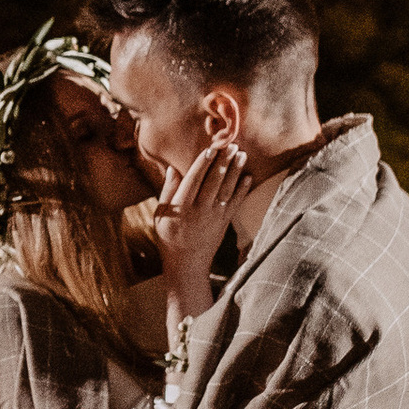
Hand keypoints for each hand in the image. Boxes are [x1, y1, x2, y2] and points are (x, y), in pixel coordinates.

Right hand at [149, 134, 255, 311]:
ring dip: (235, 171)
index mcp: (182, 207)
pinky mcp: (224, 223)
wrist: (186, 263)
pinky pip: (236, 203)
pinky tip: (248, 176)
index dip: (202, 163)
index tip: (210, 148)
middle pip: (213, 181)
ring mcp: (214, 217)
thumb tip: (172, 168)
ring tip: (241, 154)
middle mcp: (199, 210)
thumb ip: (168, 191)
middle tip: (232, 145)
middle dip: (223, 162)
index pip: (194, 180)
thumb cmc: (169, 236)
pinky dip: (243, 190)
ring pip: (227, 190)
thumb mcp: (160, 214)